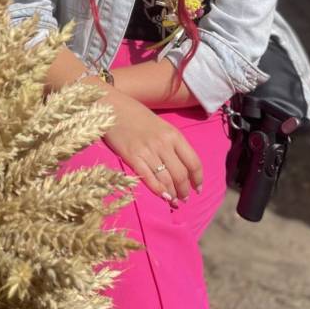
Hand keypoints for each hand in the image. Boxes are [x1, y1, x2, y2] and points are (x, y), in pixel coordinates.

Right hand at [103, 90, 202, 204]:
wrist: (112, 106)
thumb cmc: (136, 114)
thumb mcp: (161, 125)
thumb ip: (172, 143)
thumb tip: (181, 165)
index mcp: (174, 134)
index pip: (193, 162)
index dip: (197, 179)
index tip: (197, 188)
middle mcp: (163, 144)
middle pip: (180, 174)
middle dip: (184, 190)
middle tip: (184, 199)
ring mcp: (147, 151)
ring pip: (166, 179)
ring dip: (172, 194)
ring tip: (174, 201)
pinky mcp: (132, 157)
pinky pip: (148, 178)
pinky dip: (157, 190)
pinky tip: (162, 196)